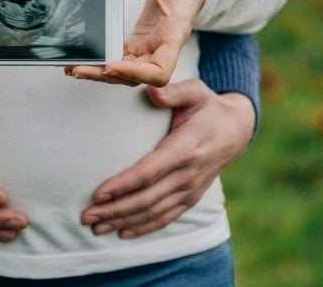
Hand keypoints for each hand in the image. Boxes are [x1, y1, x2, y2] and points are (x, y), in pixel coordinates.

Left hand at [66, 0, 207, 86]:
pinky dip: (103, 63)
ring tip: (74, 68)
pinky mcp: (139, 44)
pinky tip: (83, 60)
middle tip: (78, 69)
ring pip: (126, 72)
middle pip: (136, 76)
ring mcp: (150, 48)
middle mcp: (162, 48)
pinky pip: (121, 59)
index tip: (111, 65)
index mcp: (174, 33)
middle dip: (106, 75)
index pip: (160, 70)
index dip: (136, 73)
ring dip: (101, 73)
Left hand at [80, 79, 253, 238]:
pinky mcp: (191, 197)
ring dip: (123, 222)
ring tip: (96, 227)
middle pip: (147, 199)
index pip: (150, 171)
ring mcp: (190, 189)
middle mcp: (188, 174)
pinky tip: (122, 232)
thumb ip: (172, 92)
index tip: (99, 193)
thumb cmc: (207, 107)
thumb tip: (150, 90)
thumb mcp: (195, 92)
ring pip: (154, 212)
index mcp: (185, 148)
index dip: (124, 185)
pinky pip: (166, 217)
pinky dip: (144, 227)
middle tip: (86, 216)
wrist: (236, 130)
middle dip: (115, 210)